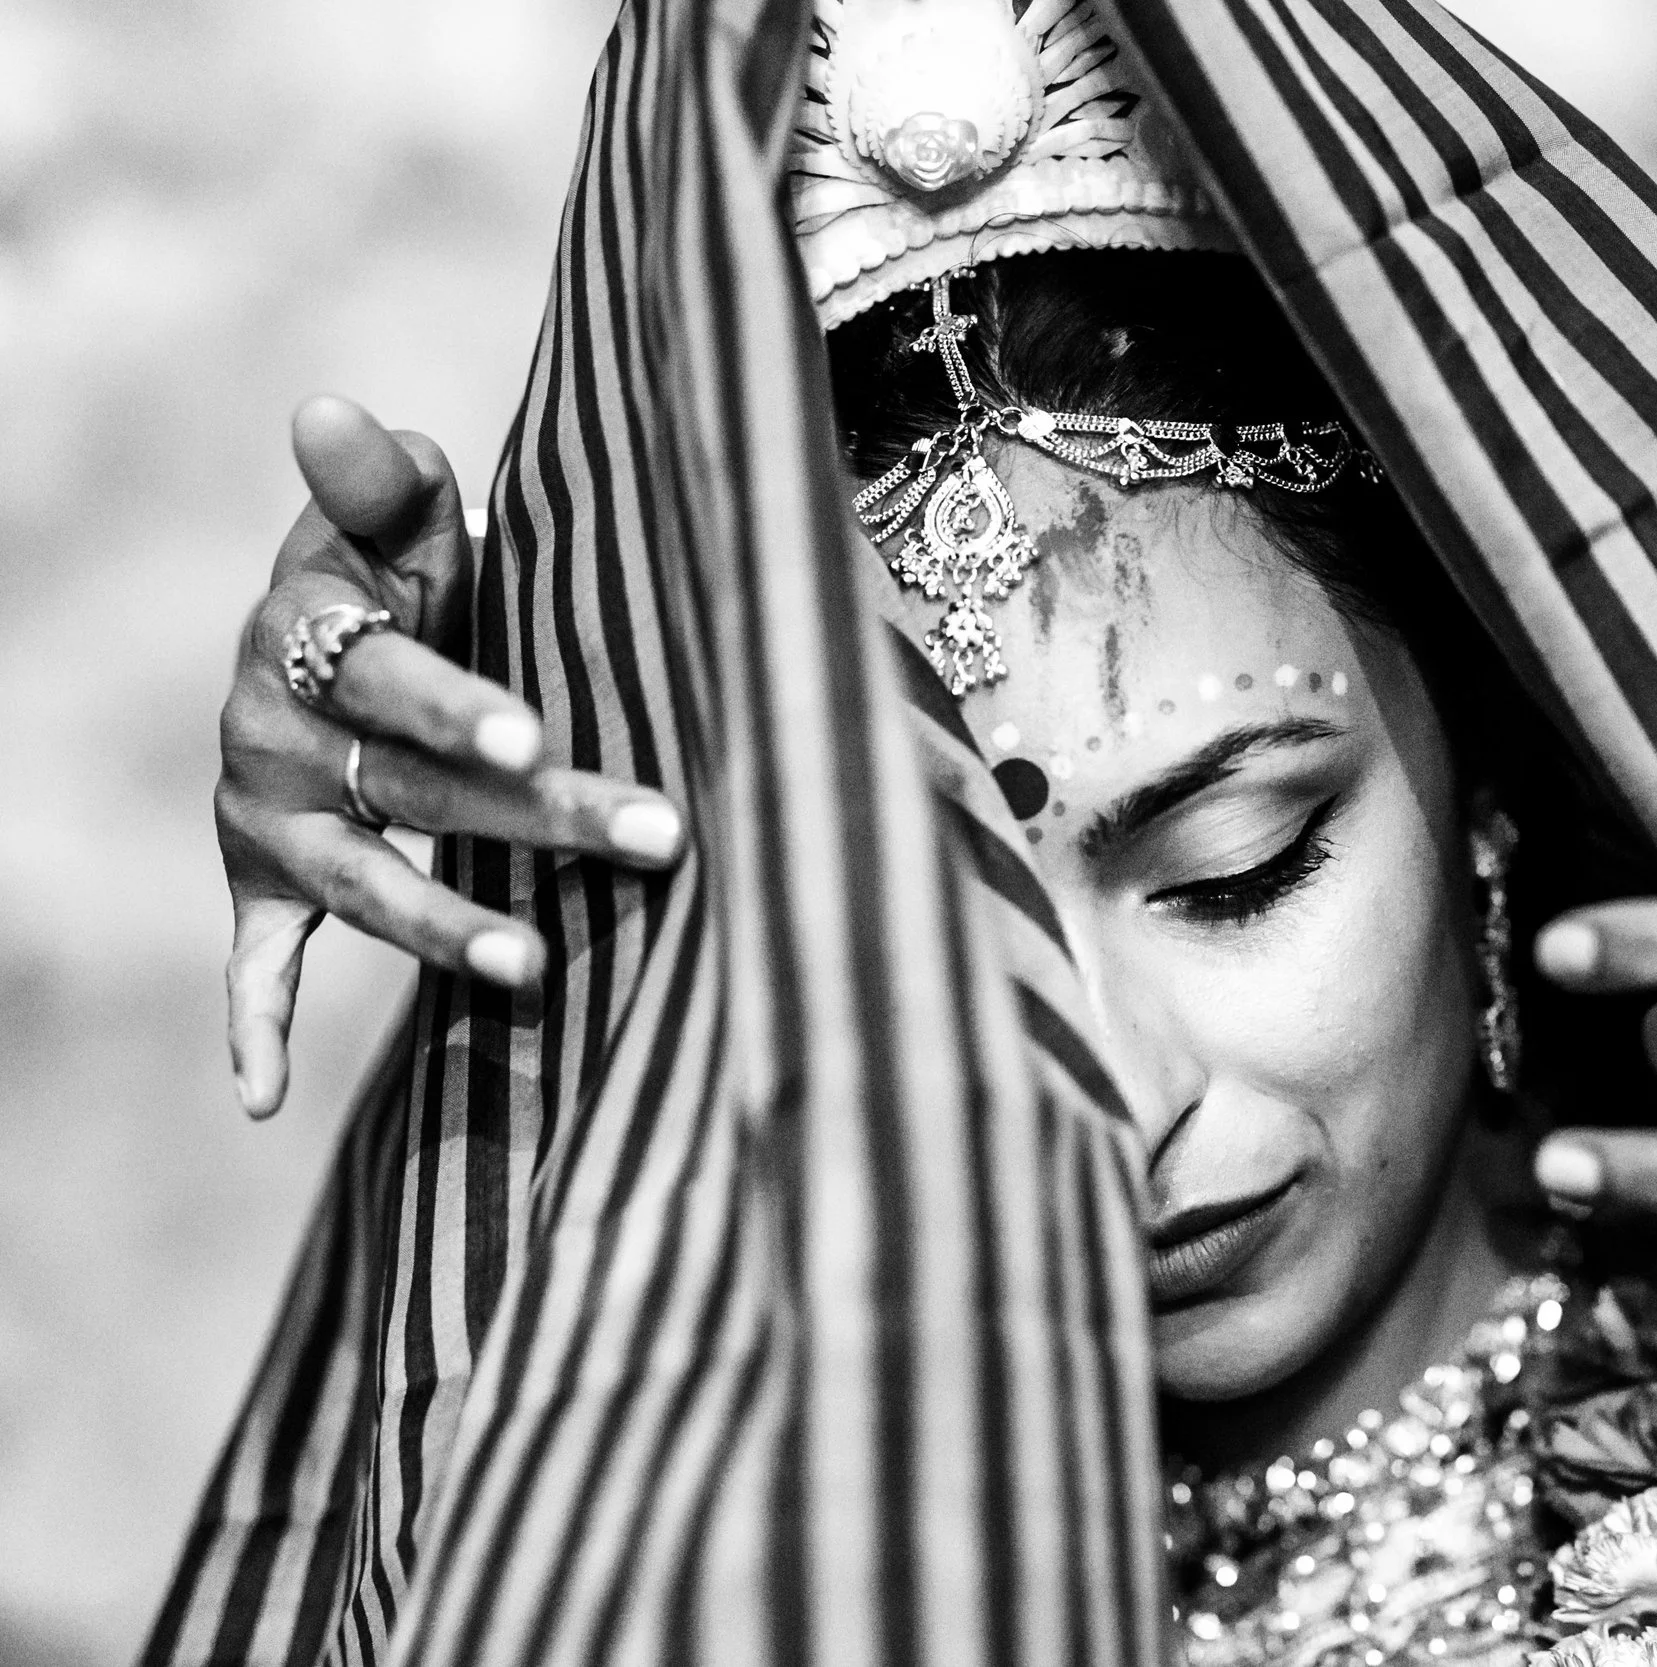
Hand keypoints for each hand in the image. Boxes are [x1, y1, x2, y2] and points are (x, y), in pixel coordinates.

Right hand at [220, 397, 687, 1118]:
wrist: (335, 631)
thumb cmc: (400, 568)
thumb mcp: (395, 513)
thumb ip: (380, 477)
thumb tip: (330, 408)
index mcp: (312, 634)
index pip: (391, 678)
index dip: (455, 706)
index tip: (532, 736)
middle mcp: (276, 732)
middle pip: (415, 790)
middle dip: (536, 816)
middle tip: (656, 838)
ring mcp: (270, 816)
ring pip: (364, 884)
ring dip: (444, 927)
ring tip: (534, 968)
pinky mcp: (260, 881)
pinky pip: (251, 960)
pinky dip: (250, 1027)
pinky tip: (265, 1101)